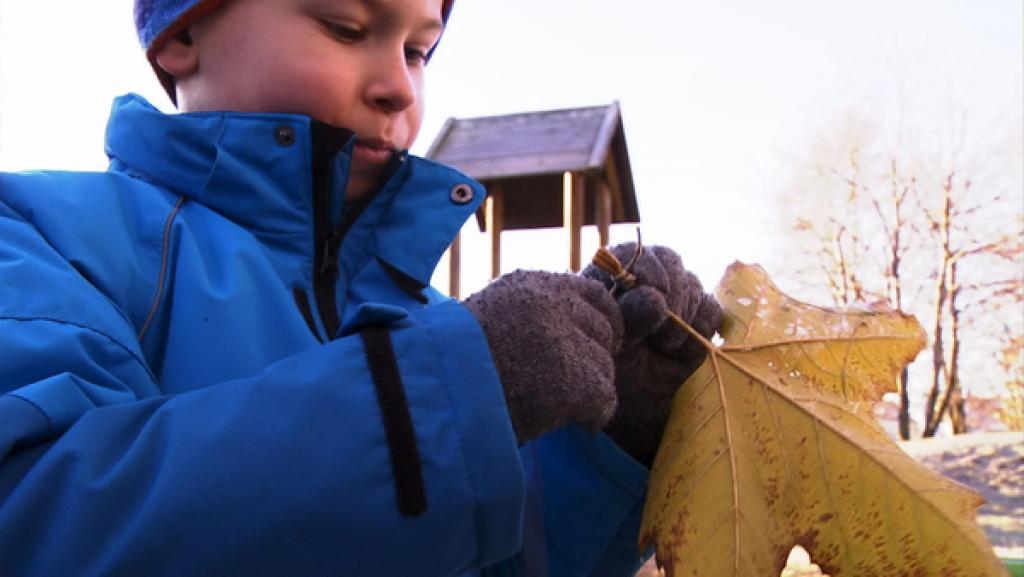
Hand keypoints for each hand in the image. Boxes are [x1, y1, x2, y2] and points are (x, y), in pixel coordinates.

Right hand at [463, 270, 622, 443]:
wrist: (437, 396)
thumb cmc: (449, 364)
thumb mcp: (487, 317)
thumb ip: (529, 315)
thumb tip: (567, 331)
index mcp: (532, 285)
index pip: (593, 293)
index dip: (601, 320)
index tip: (600, 340)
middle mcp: (556, 305)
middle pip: (603, 328)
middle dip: (595, 354)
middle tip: (580, 379)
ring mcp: (570, 342)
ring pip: (604, 366)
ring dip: (590, 388)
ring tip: (563, 406)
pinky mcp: (580, 381)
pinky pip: (604, 399)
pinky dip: (594, 415)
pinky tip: (579, 424)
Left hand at [582, 243, 721, 464]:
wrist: (630, 420)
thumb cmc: (607, 379)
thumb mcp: (608, 349)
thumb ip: (628, 319)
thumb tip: (655, 298)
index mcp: (608, 285)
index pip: (631, 254)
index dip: (646, 271)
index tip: (652, 299)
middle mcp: (640, 288)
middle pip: (667, 262)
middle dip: (671, 291)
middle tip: (663, 328)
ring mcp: (671, 305)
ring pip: (691, 283)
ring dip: (686, 312)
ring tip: (669, 347)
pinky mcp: (697, 324)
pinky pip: (712, 310)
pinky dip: (704, 325)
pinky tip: (687, 351)